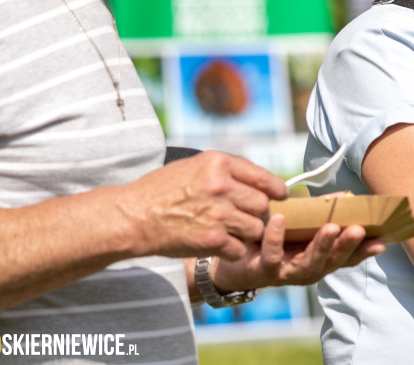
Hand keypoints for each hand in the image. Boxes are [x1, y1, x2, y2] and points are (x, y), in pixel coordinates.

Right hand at [117, 150, 287, 259]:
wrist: (132, 217)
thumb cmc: (160, 190)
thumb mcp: (193, 166)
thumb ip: (225, 170)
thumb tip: (259, 181)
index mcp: (218, 163)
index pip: (263, 177)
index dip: (276, 189)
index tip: (280, 196)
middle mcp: (221, 186)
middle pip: (263, 205)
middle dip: (258, 214)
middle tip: (246, 218)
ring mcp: (218, 214)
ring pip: (256, 228)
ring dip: (247, 233)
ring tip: (232, 232)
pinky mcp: (212, 240)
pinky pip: (240, 249)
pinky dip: (233, 251)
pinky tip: (220, 246)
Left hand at [210, 214, 386, 289]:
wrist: (236, 259)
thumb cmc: (274, 238)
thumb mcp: (302, 224)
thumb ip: (322, 213)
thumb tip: (347, 196)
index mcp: (322, 259)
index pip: (349, 257)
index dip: (365, 250)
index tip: (382, 241)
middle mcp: (310, 271)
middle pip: (334, 260)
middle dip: (348, 245)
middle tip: (359, 229)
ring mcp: (288, 273)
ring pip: (310, 262)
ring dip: (322, 245)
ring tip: (331, 227)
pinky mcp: (265, 270)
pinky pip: (273, 255)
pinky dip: (276, 238)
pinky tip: (279, 220)